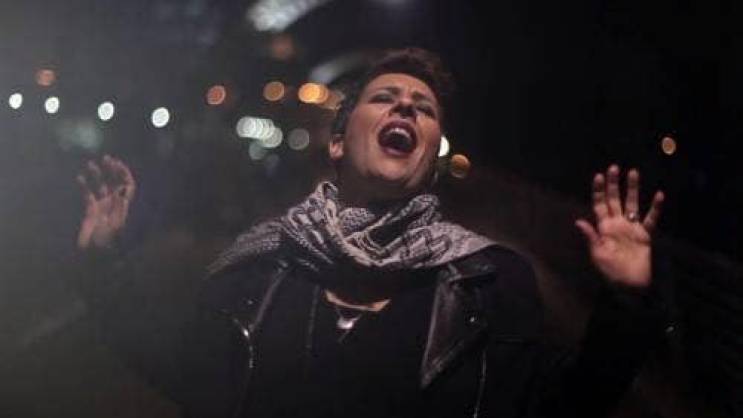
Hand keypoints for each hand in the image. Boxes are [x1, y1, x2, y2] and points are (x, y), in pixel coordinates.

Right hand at [76, 155, 135, 250]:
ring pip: (101, 186)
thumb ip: (118, 208)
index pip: (128, 186)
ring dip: (97, 174)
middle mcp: (114, 203)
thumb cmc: (107, 240)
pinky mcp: (91, 210)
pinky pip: (88, 194)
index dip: (125, 174)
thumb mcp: (115, 225)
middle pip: (116, 182)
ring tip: (90, 164)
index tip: (118, 164)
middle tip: (107, 158)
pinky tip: (79, 178)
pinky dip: (84, 186)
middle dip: (113, 170)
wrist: (96, 251)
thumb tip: (121, 192)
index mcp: (123, 205)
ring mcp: (103, 205)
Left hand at [575, 165, 663, 288]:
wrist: (630, 284)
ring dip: (632, 189)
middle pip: (614, 200)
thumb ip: (591, 236)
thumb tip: (579, 221)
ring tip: (633, 172)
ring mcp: (631, 228)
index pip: (599, 205)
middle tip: (614, 167)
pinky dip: (655, 207)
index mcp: (603, 228)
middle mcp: (617, 224)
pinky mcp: (645, 235)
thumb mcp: (598, 254)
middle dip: (613, 184)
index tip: (598, 176)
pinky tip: (659, 195)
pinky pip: (651, 218)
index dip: (599, 191)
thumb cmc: (611, 271)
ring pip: (632, 203)